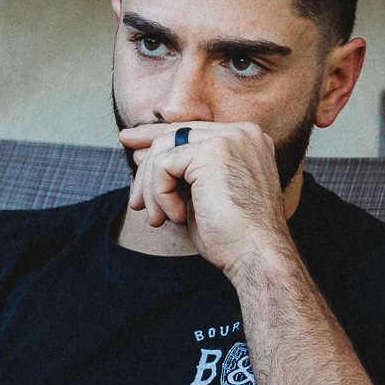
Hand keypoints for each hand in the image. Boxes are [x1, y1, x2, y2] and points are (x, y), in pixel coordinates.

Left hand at [118, 121, 295, 276]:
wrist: (256, 255)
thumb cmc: (230, 235)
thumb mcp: (198, 195)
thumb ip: (177, 171)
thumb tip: (139, 153)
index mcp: (244, 141)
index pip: (190, 129)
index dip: (155, 136)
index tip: (128, 142)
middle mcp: (242, 133)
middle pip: (173, 135)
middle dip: (146, 169)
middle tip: (136, 202)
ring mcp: (230, 138)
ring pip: (164, 148)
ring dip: (152, 188)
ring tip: (158, 218)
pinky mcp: (214, 152)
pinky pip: (164, 165)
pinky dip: (160, 194)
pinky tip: (176, 217)